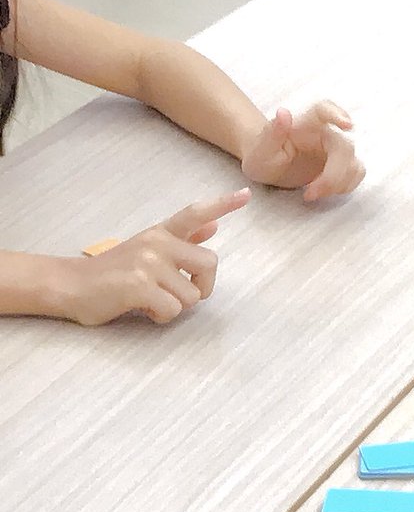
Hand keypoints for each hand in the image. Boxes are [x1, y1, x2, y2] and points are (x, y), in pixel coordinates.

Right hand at [59, 189, 249, 324]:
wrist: (69, 285)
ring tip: (149, 299)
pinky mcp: (138, 285)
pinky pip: (172, 311)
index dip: (223, 204)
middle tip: (177, 294)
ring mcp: (147, 263)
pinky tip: (142, 308)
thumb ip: (182, 239)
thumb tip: (213, 227)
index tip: (247, 194)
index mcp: (160, 233)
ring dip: (175, 307)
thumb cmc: (112, 272)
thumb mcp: (146, 250)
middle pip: (210, 264)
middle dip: (202, 287)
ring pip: (192, 296)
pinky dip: (161, 317)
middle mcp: (157, 243)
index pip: (195, 213)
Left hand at [240, 102, 365, 201]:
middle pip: (344, 148)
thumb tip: (284, 112)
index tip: (348, 126)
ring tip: (312, 194)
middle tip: (310, 193)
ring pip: (354, 164)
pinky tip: (324, 192)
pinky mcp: (342, 165)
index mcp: (305, 123)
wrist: (268, 167)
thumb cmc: (263, 155)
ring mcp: (336, 150)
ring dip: (338, 184)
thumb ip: (272, 133)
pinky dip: (344, 187)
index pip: (324, 110)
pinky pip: (356, 174)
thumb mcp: (261, 148)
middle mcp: (325, 133)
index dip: (338, 115)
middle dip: (333, 175)